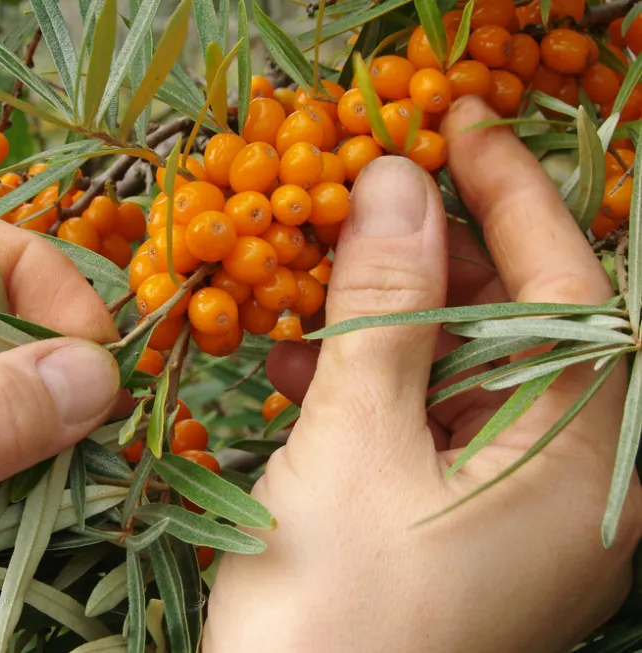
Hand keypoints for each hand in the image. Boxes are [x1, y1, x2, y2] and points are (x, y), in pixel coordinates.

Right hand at [204, 96, 641, 651]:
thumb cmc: (335, 616)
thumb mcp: (354, 443)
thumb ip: (386, 311)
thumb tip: (394, 186)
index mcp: (582, 466)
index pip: (570, 288)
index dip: (512, 195)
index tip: (456, 123)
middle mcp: (570, 489)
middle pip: (521, 330)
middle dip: (438, 260)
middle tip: (366, 205)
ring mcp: (515, 516)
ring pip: (464, 377)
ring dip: (389, 325)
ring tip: (314, 291)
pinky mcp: (461, 533)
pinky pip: (430, 429)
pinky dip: (372, 389)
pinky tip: (302, 370)